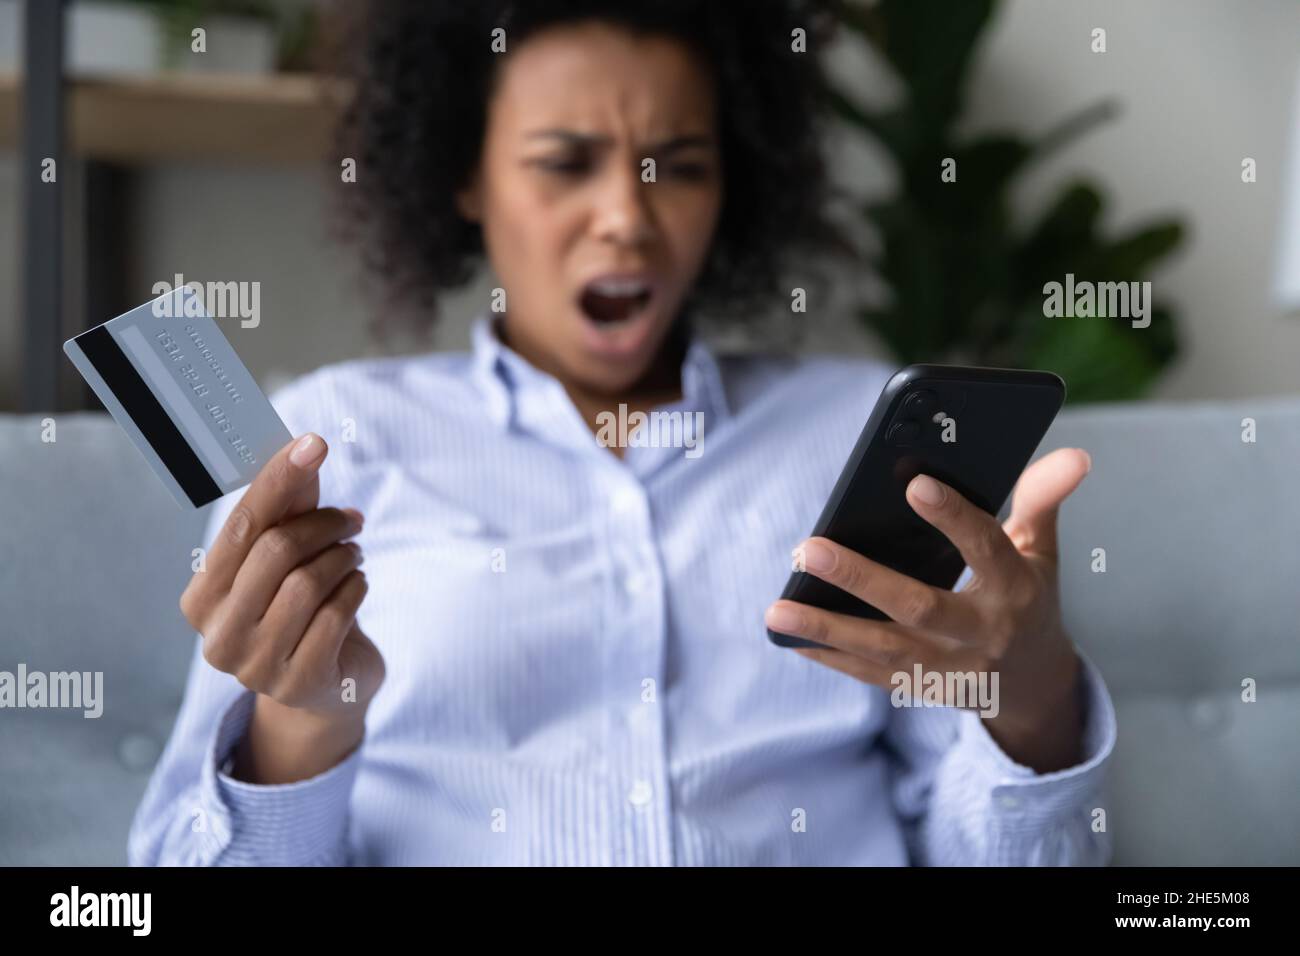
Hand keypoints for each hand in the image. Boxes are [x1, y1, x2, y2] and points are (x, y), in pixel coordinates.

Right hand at [179, 432, 384, 781]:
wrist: (327, 685)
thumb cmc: (301, 608)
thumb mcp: (290, 558)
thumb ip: (290, 508)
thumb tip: (302, 449)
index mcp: (201, 599)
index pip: (241, 526)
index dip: (278, 480)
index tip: (314, 443)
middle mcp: (218, 636)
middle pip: (276, 551)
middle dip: (324, 525)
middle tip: (352, 520)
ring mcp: (255, 667)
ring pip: (309, 583)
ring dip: (343, 557)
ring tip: (353, 555)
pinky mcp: (299, 683)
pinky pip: (337, 616)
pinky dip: (355, 589)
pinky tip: (357, 586)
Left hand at [764, 447, 1091, 772]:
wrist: (1036, 686)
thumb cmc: (1028, 598)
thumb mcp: (1040, 550)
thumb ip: (1042, 499)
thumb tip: (1071, 453)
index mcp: (1016, 589)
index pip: (986, 548)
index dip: (954, 518)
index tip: (915, 484)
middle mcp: (983, 633)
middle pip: (919, 606)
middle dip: (861, 579)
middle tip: (809, 548)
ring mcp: (952, 668)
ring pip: (884, 649)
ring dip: (827, 629)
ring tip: (777, 609)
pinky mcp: (923, 690)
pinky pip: (870, 675)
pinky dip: (829, 656)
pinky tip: (790, 635)